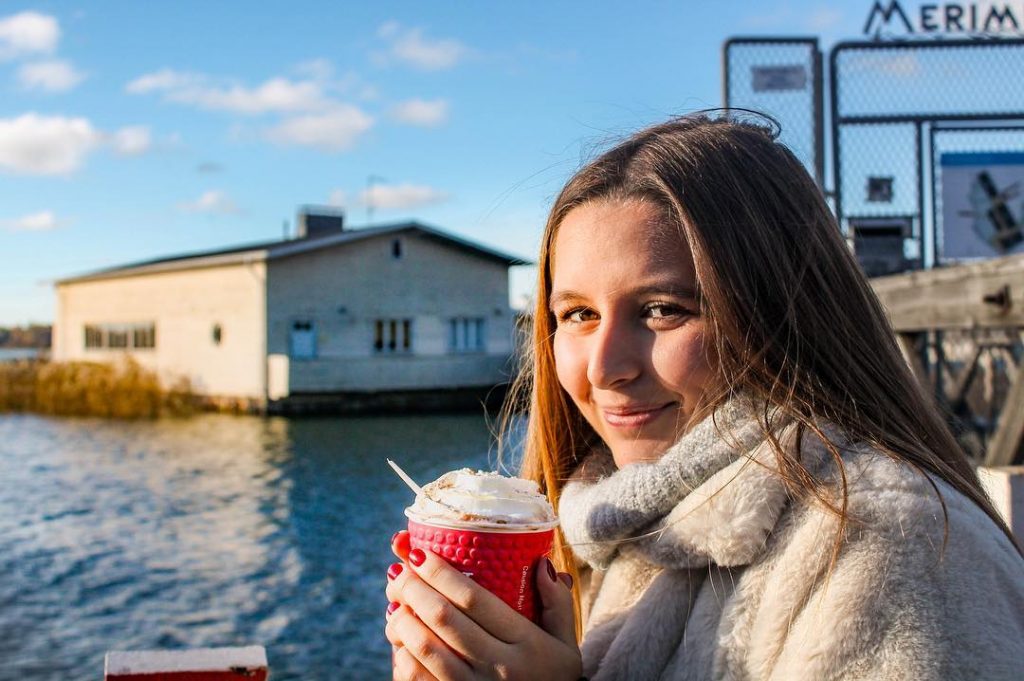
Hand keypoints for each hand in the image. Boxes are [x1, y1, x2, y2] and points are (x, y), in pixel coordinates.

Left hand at [385, 530, 581, 679]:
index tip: (420, 553)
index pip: (474, 599)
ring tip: (395, 602)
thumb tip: (542, 564)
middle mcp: (498, 667)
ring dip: (402, 620)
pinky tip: (400, 641)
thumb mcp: (565, 647)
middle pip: (443, 618)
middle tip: (398, 570)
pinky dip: (402, 656)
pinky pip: (417, 678)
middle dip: (413, 587)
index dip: (441, 573)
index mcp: (525, 644)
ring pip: (424, 647)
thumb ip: (557, 605)